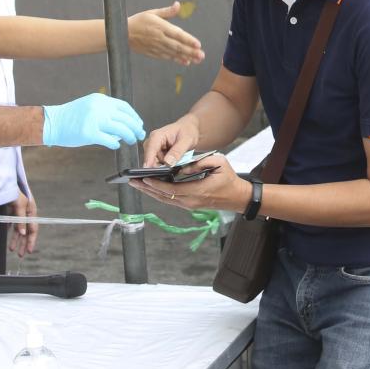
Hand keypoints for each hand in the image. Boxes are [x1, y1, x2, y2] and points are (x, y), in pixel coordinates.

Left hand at [7, 194, 37, 257]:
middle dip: (23, 243)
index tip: (29, 251)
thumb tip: (23, 233)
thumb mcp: (19, 205)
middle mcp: (26, 214)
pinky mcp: (11, 211)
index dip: (31, 241)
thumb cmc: (15, 192)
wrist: (5, 183)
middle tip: (20, 255)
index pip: (33, 229)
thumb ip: (21, 220)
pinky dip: (10, 230)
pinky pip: (12, 224)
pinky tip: (8, 235)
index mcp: (31, 212)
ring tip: (12, 249)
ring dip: (16, 239)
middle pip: (26, 231)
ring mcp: (19, 212)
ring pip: (18, 229)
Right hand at [41, 94, 145, 149]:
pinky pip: (109, 140)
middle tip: (140, 134)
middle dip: (136, 127)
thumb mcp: (89, 107)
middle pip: (125, 118)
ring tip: (132, 141)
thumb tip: (123, 125)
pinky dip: (115, 143)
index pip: (124, 107)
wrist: (51, 122)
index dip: (134, 116)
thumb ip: (105, 112)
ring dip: (129, 136)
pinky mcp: (88, 133)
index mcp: (100, 100)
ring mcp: (94, 120)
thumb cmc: (70, 117)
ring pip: (120, 129)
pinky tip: (116, 145)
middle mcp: (99, 108)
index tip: (139, 123)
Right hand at [128, 3, 205, 65]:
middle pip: (177, 46)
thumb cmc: (138, 21)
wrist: (121, 34)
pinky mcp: (152, 53)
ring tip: (197, 60)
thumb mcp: (152, 13)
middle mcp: (159, 38)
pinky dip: (176, 60)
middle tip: (202, 55)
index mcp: (160, 27)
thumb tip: (178, 4)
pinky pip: (167, 57)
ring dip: (186, 57)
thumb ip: (167, 11)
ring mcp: (156, 47)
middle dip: (191, 51)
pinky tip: (186, 62)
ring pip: (173, 53)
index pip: (177, 34)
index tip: (198, 44)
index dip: (188, 40)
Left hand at [129, 153, 246, 211]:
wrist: (237, 197)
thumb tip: (182, 167)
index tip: (144, 177)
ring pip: (164, 199)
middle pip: (163, 196)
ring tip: (137, 184)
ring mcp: (189, 205)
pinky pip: (169, 200)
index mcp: (197, 191)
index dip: (156, 184)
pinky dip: (158, 193)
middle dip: (147, 188)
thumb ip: (200, 163)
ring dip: (150, 192)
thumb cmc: (229, 178)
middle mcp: (190, 201)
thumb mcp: (219, 163)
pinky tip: (150, 188)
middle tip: (132, 181)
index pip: (170, 189)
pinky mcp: (189, 205)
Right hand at [142, 114, 200, 167]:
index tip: (151, 172)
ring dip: (163, 167)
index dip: (149, 161)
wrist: (190, 129)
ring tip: (176, 163)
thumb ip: (178, 151)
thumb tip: (168, 162)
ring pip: (154, 164)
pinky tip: (174, 164)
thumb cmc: (188, 131)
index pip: (150, 150)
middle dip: (159, 167)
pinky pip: (158, 165)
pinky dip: (166, 167)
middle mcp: (152, 143)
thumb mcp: (187, 140)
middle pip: (149, 159)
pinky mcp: (157, 155)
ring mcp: (154, 150)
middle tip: (173, 167)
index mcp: (157, 136)